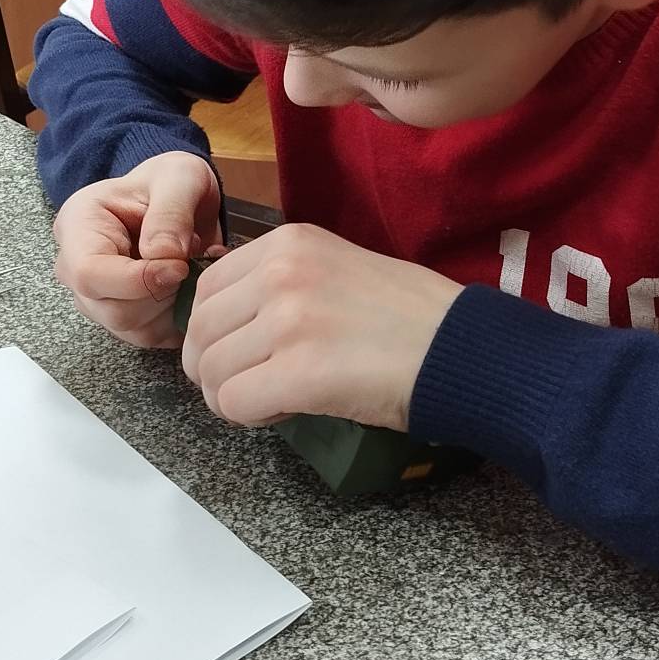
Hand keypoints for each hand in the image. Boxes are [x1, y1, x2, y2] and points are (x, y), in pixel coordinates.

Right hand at [52, 152, 221, 347]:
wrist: (174, 198)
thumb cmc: (169, 182)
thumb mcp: (179, 177)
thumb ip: (171, 212)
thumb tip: (164, 257)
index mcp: (77, 226)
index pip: (90, 273)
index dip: (139, 280)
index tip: (180, 265)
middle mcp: (76, 269)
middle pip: (112, 310)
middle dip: (163, 292)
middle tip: (191, 259)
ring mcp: (96, 299)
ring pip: (134, 329)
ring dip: (175, 305)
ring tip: (191, 266)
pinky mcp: (122, 319)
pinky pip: (152, 337)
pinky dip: (181, 317)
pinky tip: (190, 285)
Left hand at [181, 223, 461, 430]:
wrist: (459, 347)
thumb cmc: (409, 315)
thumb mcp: (337, 266)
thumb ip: (282, 282)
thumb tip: (231, 323)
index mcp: (288, 243)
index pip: (206, 291)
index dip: (215, 332)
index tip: (244, 352)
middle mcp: (281, 273)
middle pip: (199, 333)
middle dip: (214, 369)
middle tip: (251, 386)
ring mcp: (289, 320)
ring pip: (211, 372)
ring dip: (232, 395)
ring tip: (274, 398)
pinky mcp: (300, 372)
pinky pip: (234, 403)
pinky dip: (251, 416)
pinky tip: (285, 410)